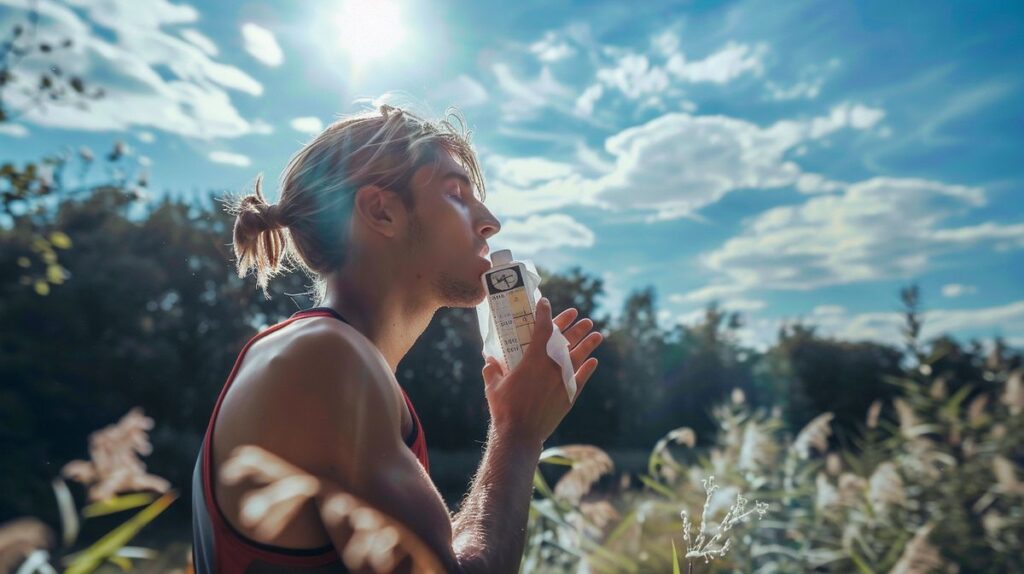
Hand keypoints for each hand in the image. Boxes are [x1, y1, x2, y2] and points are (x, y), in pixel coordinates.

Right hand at [481, 298, 603, 445]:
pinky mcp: (569, 396)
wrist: (521, 433)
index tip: (545, 303)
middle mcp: (551, 366)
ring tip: (597, 334)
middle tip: (582, 318)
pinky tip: (593, 362)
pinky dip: (588, 369)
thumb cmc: (504, 408)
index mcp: (533, 359)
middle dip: (575, 327)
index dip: (544, 313)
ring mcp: (563, 380)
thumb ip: (491, 369)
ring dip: (588, 344)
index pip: (542, 328)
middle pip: (567, 340)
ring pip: (579, 357)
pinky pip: (581, 378)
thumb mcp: (492, 385)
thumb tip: (489, 360)